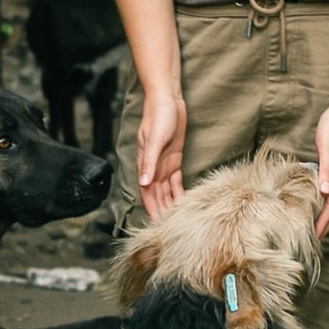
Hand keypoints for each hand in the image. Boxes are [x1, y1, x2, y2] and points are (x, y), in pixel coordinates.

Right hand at [136, 93, 186, 219]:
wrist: (166, 99)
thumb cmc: (158, 116)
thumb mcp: (155, 139)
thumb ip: (149, 162)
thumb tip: (143, 183)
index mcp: (146, 164)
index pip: (148, 193)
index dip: (152, 209)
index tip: (158, 226)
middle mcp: (154, 167)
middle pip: (157, 195)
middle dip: (162, 211)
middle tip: (170, 229)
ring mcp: (164, 163)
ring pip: (166, 190)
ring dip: (170, 204)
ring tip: (178, 219)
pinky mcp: (174, 158)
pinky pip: (175, 180)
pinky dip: (178, 191)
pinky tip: (184, 201)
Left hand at [313, 100, 328, 237]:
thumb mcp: (327, 147)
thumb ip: (326, 170)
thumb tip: (325, 193)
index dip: (323, 222)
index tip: (315, 237)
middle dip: (326, 225)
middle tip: (315, 240)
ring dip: (328, 216)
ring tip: (318, 228)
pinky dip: (328, 203)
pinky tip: (321, 204)